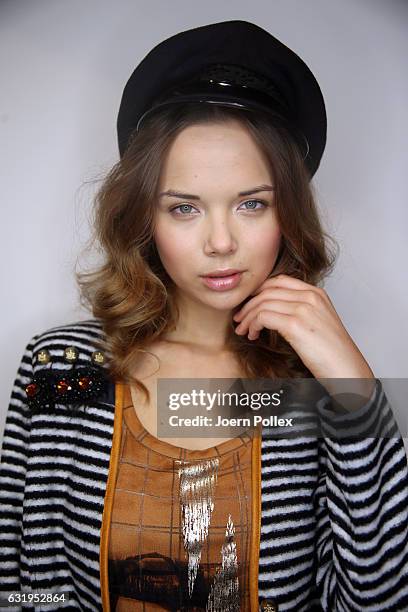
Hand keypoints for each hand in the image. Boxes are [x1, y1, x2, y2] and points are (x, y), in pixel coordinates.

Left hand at [233, 274, 374, 385]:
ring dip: (248, 317)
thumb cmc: (333, 353)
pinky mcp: (296, 324)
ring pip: (262, 303)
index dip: (259, 291)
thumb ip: (300, 311)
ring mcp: (304, 309)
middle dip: (249, 304)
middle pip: (267, 290)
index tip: (249, 305)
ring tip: (244, 331)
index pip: (279, 281)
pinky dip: (253, 325)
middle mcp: (310, 296)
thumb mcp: (318, 323)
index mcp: (317, 293)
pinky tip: (253, 335)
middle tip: (239, 319)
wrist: (347, 370)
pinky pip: (263, 316)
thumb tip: (273, 312)